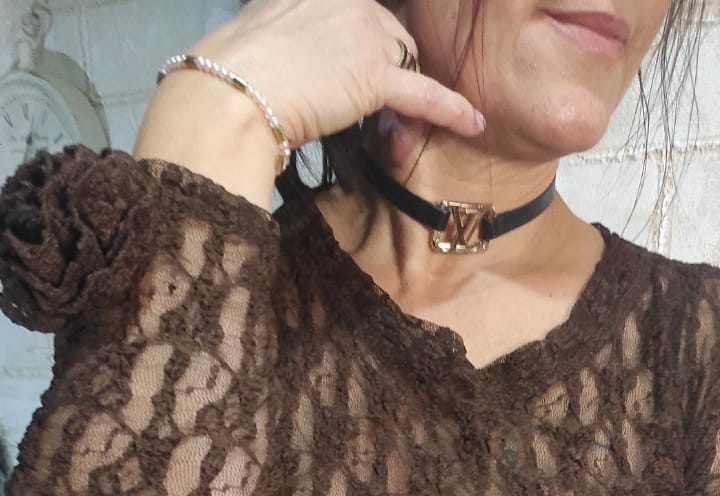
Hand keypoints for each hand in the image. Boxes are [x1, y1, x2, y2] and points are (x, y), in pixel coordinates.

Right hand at [185, 0, 484, 151]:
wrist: (229, 95)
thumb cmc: (229, 77)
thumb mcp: (255, 38)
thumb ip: (284, 36)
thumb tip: (292, 63)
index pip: (361, 13)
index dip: (368, 42)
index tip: (359, 64)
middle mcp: (347, 2)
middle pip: (391, 36)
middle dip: (389, 72)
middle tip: (373, 110)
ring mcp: (364, 33)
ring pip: (404, 64)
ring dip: (403, 97)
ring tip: (397, 133)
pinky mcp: (375, 76)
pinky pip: (424, 94)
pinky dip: (449, 110)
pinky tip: (470, 122)